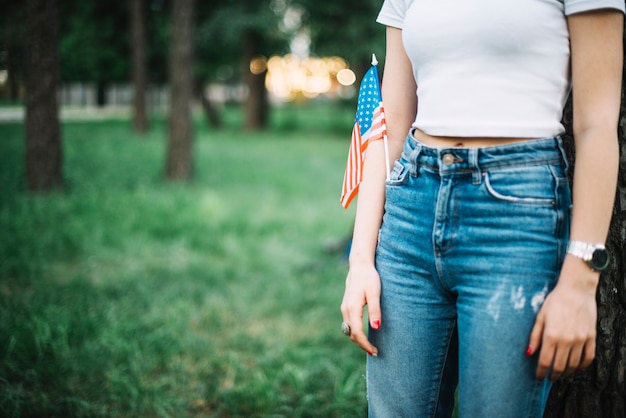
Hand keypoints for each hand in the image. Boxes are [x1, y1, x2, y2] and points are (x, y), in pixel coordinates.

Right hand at [340, 263, 381, 355]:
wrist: (359, 266)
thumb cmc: (369, 278)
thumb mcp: (375, 293)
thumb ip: (375, 310)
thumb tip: (376, 328)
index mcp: (352, 308)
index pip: (357, 332)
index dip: (365, 344)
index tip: (374, 351)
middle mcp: (346, 310)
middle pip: (351, 334)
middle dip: (362, 345)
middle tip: (374, 352)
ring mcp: (344, 308)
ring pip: (349, 330)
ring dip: (358, 339)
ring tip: (370, 346)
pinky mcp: (346, 306)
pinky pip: (349, 324)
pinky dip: (355, 332)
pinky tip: (363, 334)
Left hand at [528, 257, 598, 380]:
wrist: (576, 290)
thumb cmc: (555, 301)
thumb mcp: (540, 316)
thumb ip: (534, 336)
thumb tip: (528, 353)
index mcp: (551, 335)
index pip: (545, 361)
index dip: (541, 372)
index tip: (538, 377)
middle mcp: (566, 340)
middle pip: (560, 366)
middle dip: (553, 375)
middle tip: (549, 377)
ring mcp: (581, 339)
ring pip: (574, 365)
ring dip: (567, 372)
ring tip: (561, 373)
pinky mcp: (591, 337)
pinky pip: (588, 357)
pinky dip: (582, 366)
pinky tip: (576, 367)